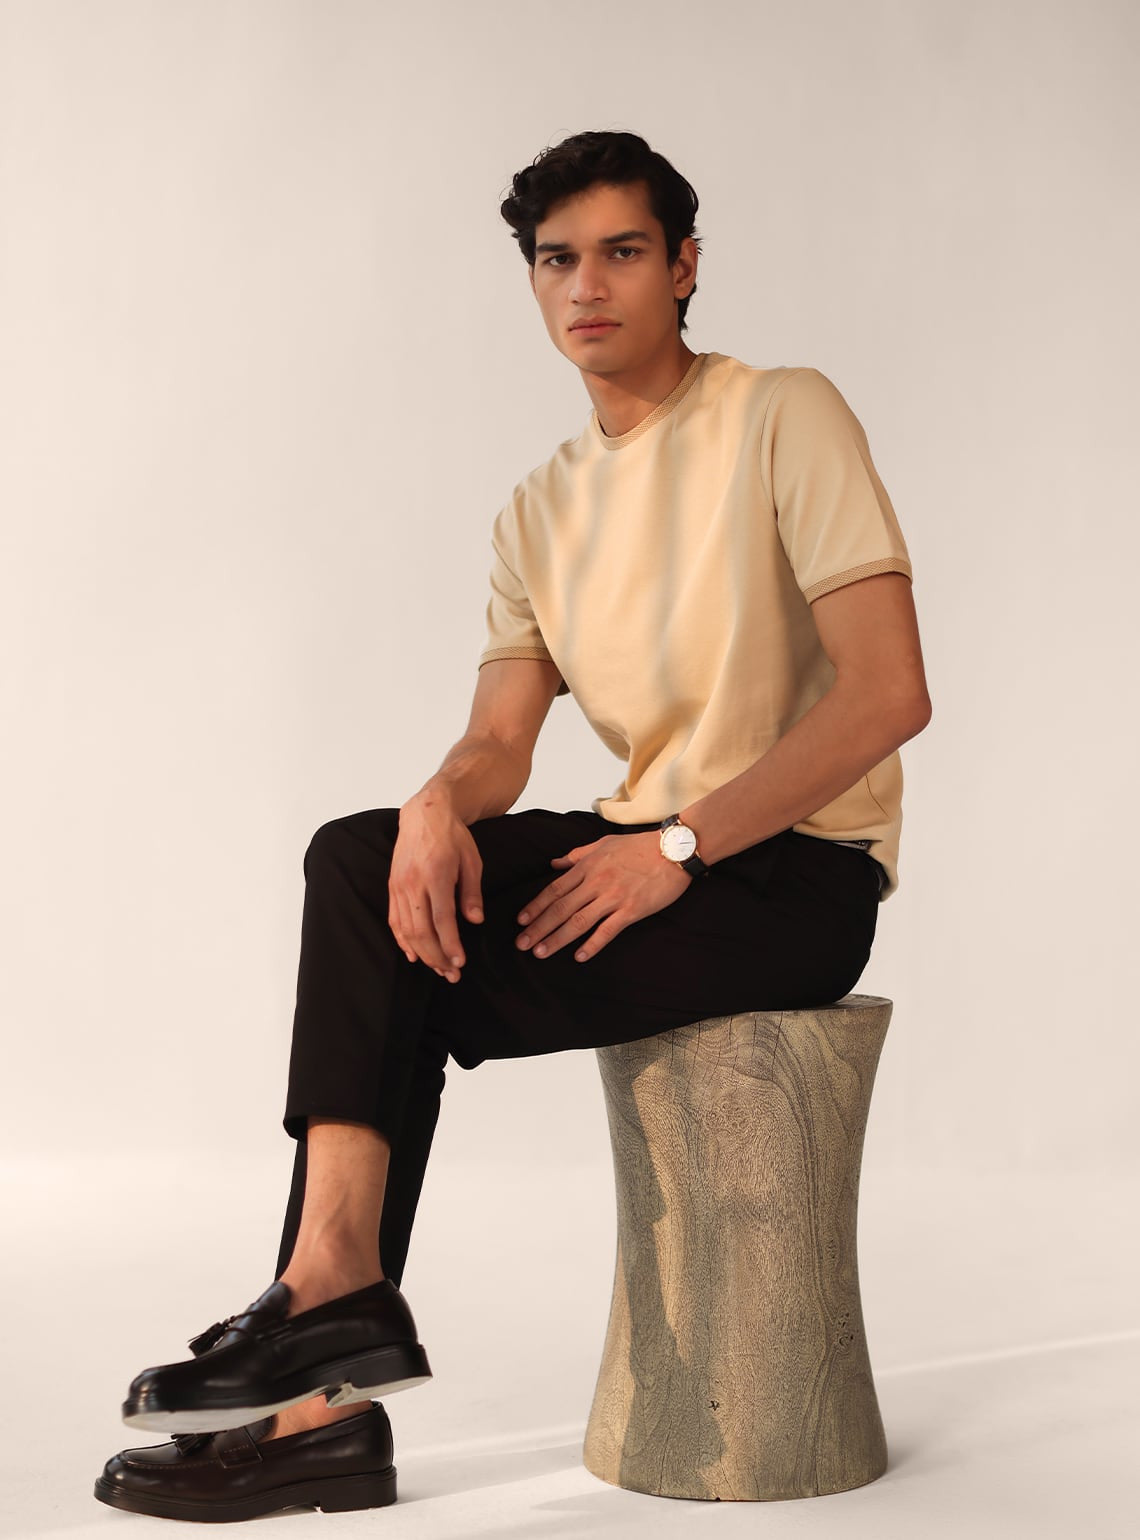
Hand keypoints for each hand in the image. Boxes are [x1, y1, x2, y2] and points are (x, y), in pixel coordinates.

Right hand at [388, 794, 484, 982]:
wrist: (425, 814)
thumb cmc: (453, 836)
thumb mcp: (472, 860)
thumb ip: (472, 892)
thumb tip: (475, 921)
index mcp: (436, 875)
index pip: (441, 919)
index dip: (450, 944)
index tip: (460, 962)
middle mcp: (413, 883)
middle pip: (421, 930)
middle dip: (436, 957)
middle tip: (452, 974)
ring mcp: (399, 886)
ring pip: (406, 930)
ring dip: (422, 954)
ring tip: (438, 969)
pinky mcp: (392, 887)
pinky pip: (394, 920)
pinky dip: (403, 941)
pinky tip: (414, 955)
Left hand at [515, 830, 691, 962]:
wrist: (673, 849)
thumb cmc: (640, 846)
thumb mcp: (604, 843)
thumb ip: (578, 855)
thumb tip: (555, 863)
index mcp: (588, 866)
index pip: (554, 889)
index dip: (535, 906)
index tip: (520, 921)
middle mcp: (596, 882)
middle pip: (561, 908)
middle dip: (538, 928)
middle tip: (521, 944)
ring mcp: (614, 897)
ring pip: (578, 921)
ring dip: (557, 939)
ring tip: (540, 952)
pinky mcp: (632, 910)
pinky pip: (608, 930)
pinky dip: (593, 944)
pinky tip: (579, 956)